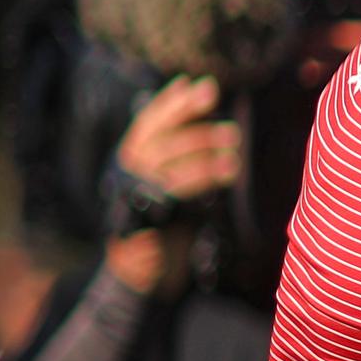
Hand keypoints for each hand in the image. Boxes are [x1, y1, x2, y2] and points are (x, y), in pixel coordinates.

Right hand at [104, 76, 240, 293]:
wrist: (144, 277)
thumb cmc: (163, 226)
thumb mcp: (169, 186)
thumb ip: (179, 156)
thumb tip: (199, 116)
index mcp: (129, 163)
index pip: (147, 125)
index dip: (169, 103)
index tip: (193, 82)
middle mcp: (126, 176)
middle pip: (156, 137)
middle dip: (185, 113)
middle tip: (215, 97)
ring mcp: (133, 198)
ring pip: (166, 161)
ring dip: (203, 146)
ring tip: (234, 141)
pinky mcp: (148, 221)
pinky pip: (177, 192)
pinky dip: (204, 178)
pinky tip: (229, 172)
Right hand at [115, 75, 241, 196]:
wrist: (146, 206)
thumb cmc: (161, 161)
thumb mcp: (164, 134)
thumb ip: (175, 110)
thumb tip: (185, 82)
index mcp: (137, 139)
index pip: (155, 117)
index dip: (182, 102)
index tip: (211, 88)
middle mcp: (139, 160)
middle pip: (168, 145)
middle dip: (201, 137)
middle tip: (233, 132)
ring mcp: (148, 183)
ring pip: (176, 171)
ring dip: (207, 163)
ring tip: (233, 158)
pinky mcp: (163, 201)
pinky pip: (185, 191)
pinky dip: (208, 180)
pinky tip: (230, 172)